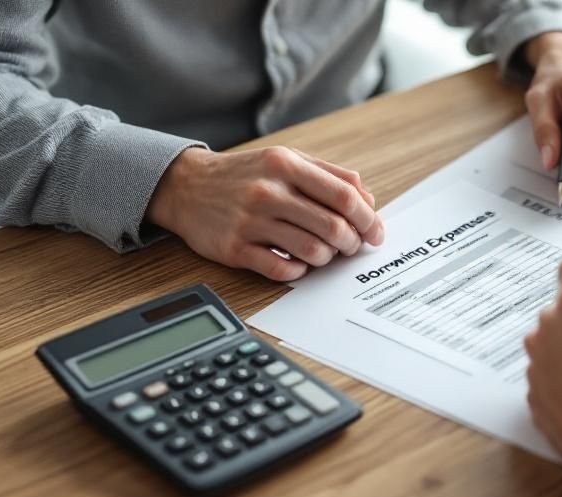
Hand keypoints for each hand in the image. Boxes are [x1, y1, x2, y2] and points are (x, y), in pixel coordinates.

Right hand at [147, 146, 384, 281]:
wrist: (185, 186)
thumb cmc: (246, 175)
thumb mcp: (286, 159)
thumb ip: (330, 176)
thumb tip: (368, 202)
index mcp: (286, 165)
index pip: (344, 196)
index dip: (368, 219)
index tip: (375, 232)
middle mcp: (269, 192)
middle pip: (332, 227)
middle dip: (351, 242)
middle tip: (351, 246)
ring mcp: (251, 222)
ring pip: (312, 251)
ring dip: (327, 257)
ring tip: (323, 253)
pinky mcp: (236, 249)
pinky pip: (283, 270)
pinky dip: (300, 271)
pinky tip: (298, 263)